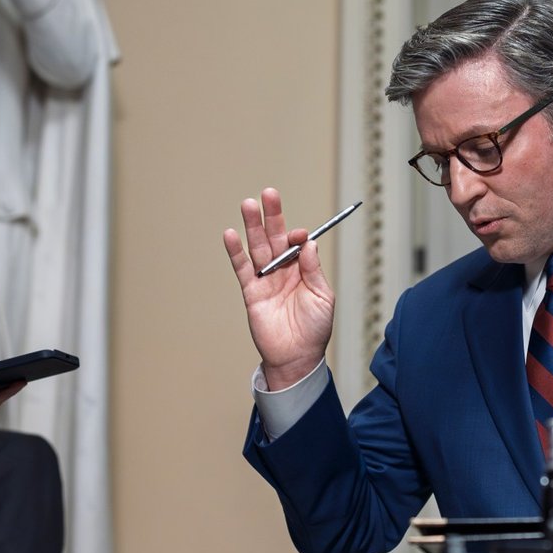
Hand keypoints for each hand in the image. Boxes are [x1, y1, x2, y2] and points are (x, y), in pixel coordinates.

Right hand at [223, 188, 333, 390]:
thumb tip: (309, 243)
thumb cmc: (314, 329)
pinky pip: (242, 268)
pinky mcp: (251, 292)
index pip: (297, 243)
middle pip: (274, 237)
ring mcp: (266, 279)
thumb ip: (313, 270)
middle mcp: (283, 270)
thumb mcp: (322, 297)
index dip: (297, 236)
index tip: (299, 235)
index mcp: (303, 270)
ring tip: (248, 205)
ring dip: (252, 226)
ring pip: (257, 248)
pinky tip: (230, 234)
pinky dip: (235, 252)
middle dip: (272, 216)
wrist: (297, 357)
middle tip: (268, 194)